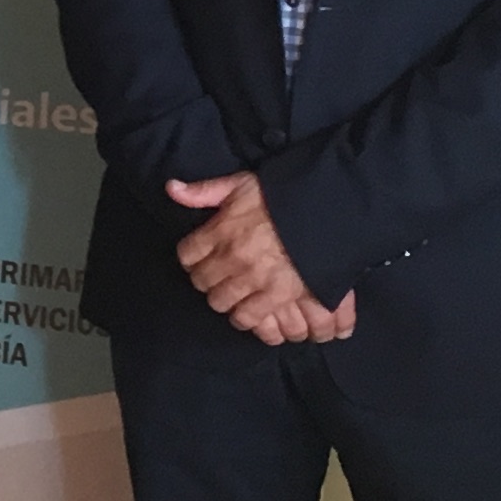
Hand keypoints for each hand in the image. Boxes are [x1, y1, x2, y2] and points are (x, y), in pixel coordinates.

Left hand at [167, 172, 351, 340]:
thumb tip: (172, 189)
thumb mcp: (242, 183)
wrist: (328, 209)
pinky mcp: (277, 295)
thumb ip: (205, 191)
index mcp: (221, 229)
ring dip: (225, 299)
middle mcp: (233, 256)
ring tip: (235, 293)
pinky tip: (251, 309)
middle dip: (208, 280)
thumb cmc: (285, 195)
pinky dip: (247, 317)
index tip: (200, 258)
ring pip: (221, 302)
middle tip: (219, 277)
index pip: (187, 254)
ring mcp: (254, 278)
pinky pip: (248, 317)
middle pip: (202, 282)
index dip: (192, 258)